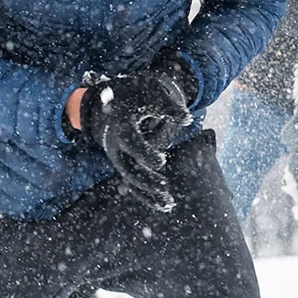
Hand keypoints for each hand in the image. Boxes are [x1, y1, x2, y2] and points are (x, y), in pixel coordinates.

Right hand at [77, 62, 194, 210]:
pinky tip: (164, 205)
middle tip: (164, 187)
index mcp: (122, 126)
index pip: (131, 143)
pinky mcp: (125, 164)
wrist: (111, 101)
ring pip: (131, 181)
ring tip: (168, 204)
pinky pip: (134, 184)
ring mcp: (119, 158)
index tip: (161, 161)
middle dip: (146, 180)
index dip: (145, 154)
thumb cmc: (134, 94)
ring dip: (148, 194)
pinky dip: (147, 195)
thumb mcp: (151, 92)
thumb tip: (186, 120)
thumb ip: (168, 105)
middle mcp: (117, 146)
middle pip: (128, 169)